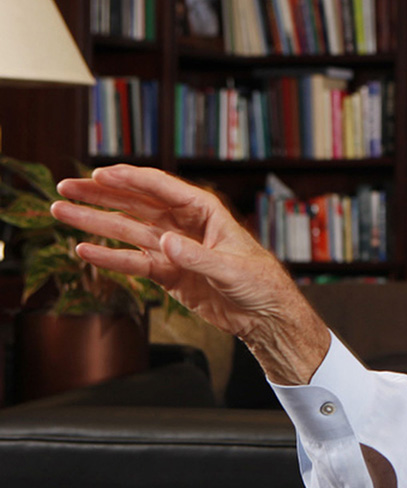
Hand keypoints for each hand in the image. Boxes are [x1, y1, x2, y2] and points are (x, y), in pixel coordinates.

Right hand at [51, 164, 328, 383]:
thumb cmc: (260, 282)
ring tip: (62, 211)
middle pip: (136, 204)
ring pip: (127, 230)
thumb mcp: (232, 269)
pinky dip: (109, 256)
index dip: (131, 179)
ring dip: (95, 222)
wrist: (264, 315)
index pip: (162, 188)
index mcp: (205, 212)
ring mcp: (173, 248)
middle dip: (101, 195)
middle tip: (67, 186)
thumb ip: (198, 256)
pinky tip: (83, 249)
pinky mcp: (168, 272)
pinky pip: (132, 262)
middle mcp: (184, 225)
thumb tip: (166, 242)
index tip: (101, 173)